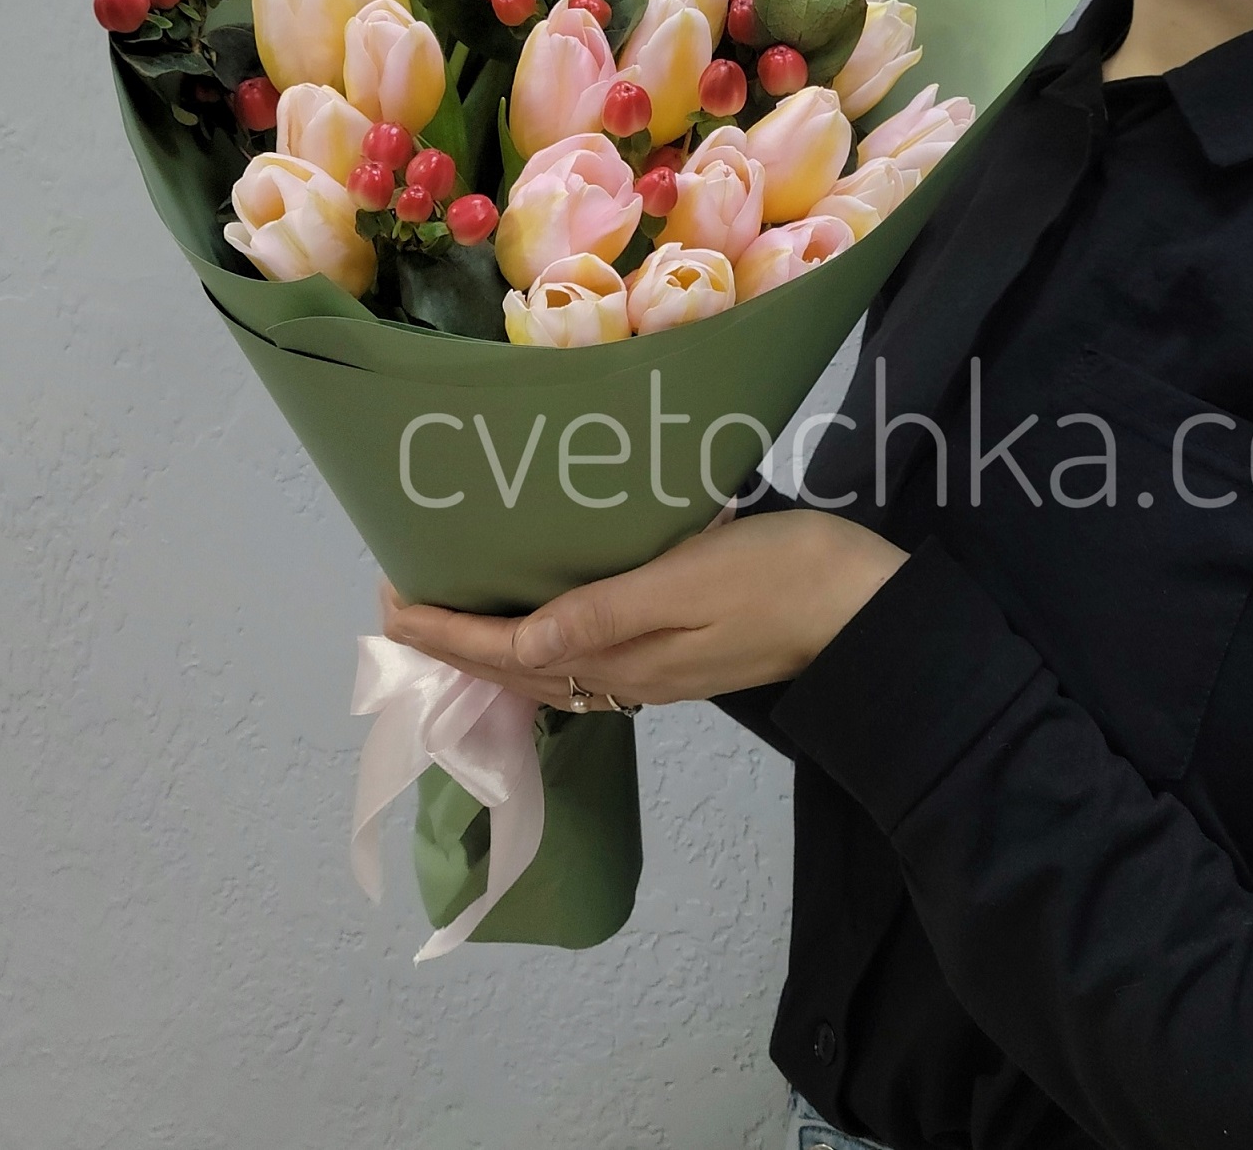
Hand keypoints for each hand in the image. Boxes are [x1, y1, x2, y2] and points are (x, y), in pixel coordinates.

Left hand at [378, 508, 908, 709]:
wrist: (863, 606)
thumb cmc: (779, 577)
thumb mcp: (690, 580)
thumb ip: (606, 612)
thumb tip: (519, 646)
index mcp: (623, 659)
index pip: (509, 653)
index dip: (446, 634)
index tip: (390, 605)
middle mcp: (627, 676)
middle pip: (518, 669)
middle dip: (453, 644)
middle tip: (398, 605)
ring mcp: (654, 669)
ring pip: (548, 668)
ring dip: (491, 645)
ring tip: (451, 611)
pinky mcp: (678, 652)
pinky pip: (583, 656)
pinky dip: (539, 639)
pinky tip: (538, 614)